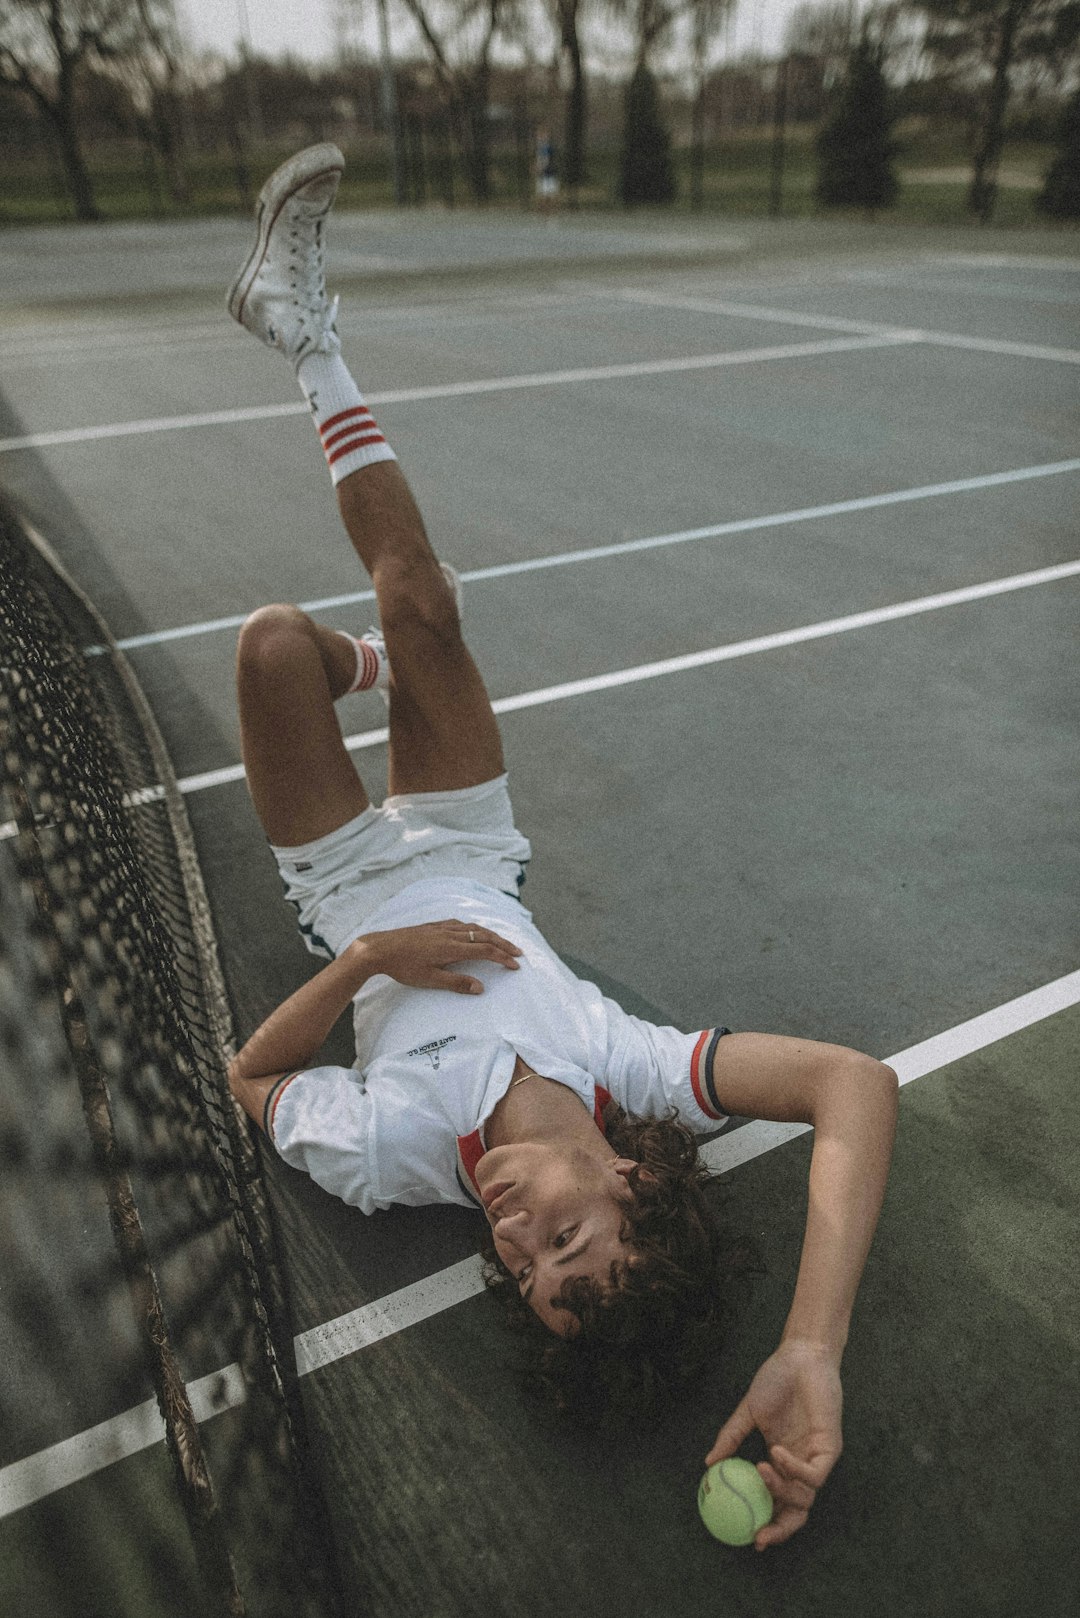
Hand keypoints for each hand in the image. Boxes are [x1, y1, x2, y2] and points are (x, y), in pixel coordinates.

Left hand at [351, 920, 522, 995]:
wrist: (379, 948)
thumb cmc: (403, 967)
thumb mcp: (430, 979)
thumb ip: (457, 982)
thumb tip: (480, 988)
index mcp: (452, 947)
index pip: (485, 950)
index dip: (502, 957)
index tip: (516, 965)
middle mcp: (450, 934)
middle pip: (483, 935)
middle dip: (503, 943)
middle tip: (518, 951)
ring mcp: (441, 928)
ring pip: (472, 927)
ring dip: (490, 934)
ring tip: (500, 941)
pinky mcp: (432, 926)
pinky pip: (459, 923)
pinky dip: (473, 927)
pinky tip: (471, 930)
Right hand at [705, 1339, 842, 1549]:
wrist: (800, 1355)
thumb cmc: (777, 1380)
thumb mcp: (749, 1412)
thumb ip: (731, 1438)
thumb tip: (709, 1463)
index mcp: (783, 1461)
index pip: (779, 1502)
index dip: (768, 1522)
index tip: (748, 1535)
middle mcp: (801, 1464)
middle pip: (797, 1511)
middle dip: (781, 1529)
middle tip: (759, 1533)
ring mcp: (816, 1457)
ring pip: (805, 1496)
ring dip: (780, 1491)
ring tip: (759, 1469)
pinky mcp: (830, 1447)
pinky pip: (815, 1474)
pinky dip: (794, 1470)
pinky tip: (775, 1452)